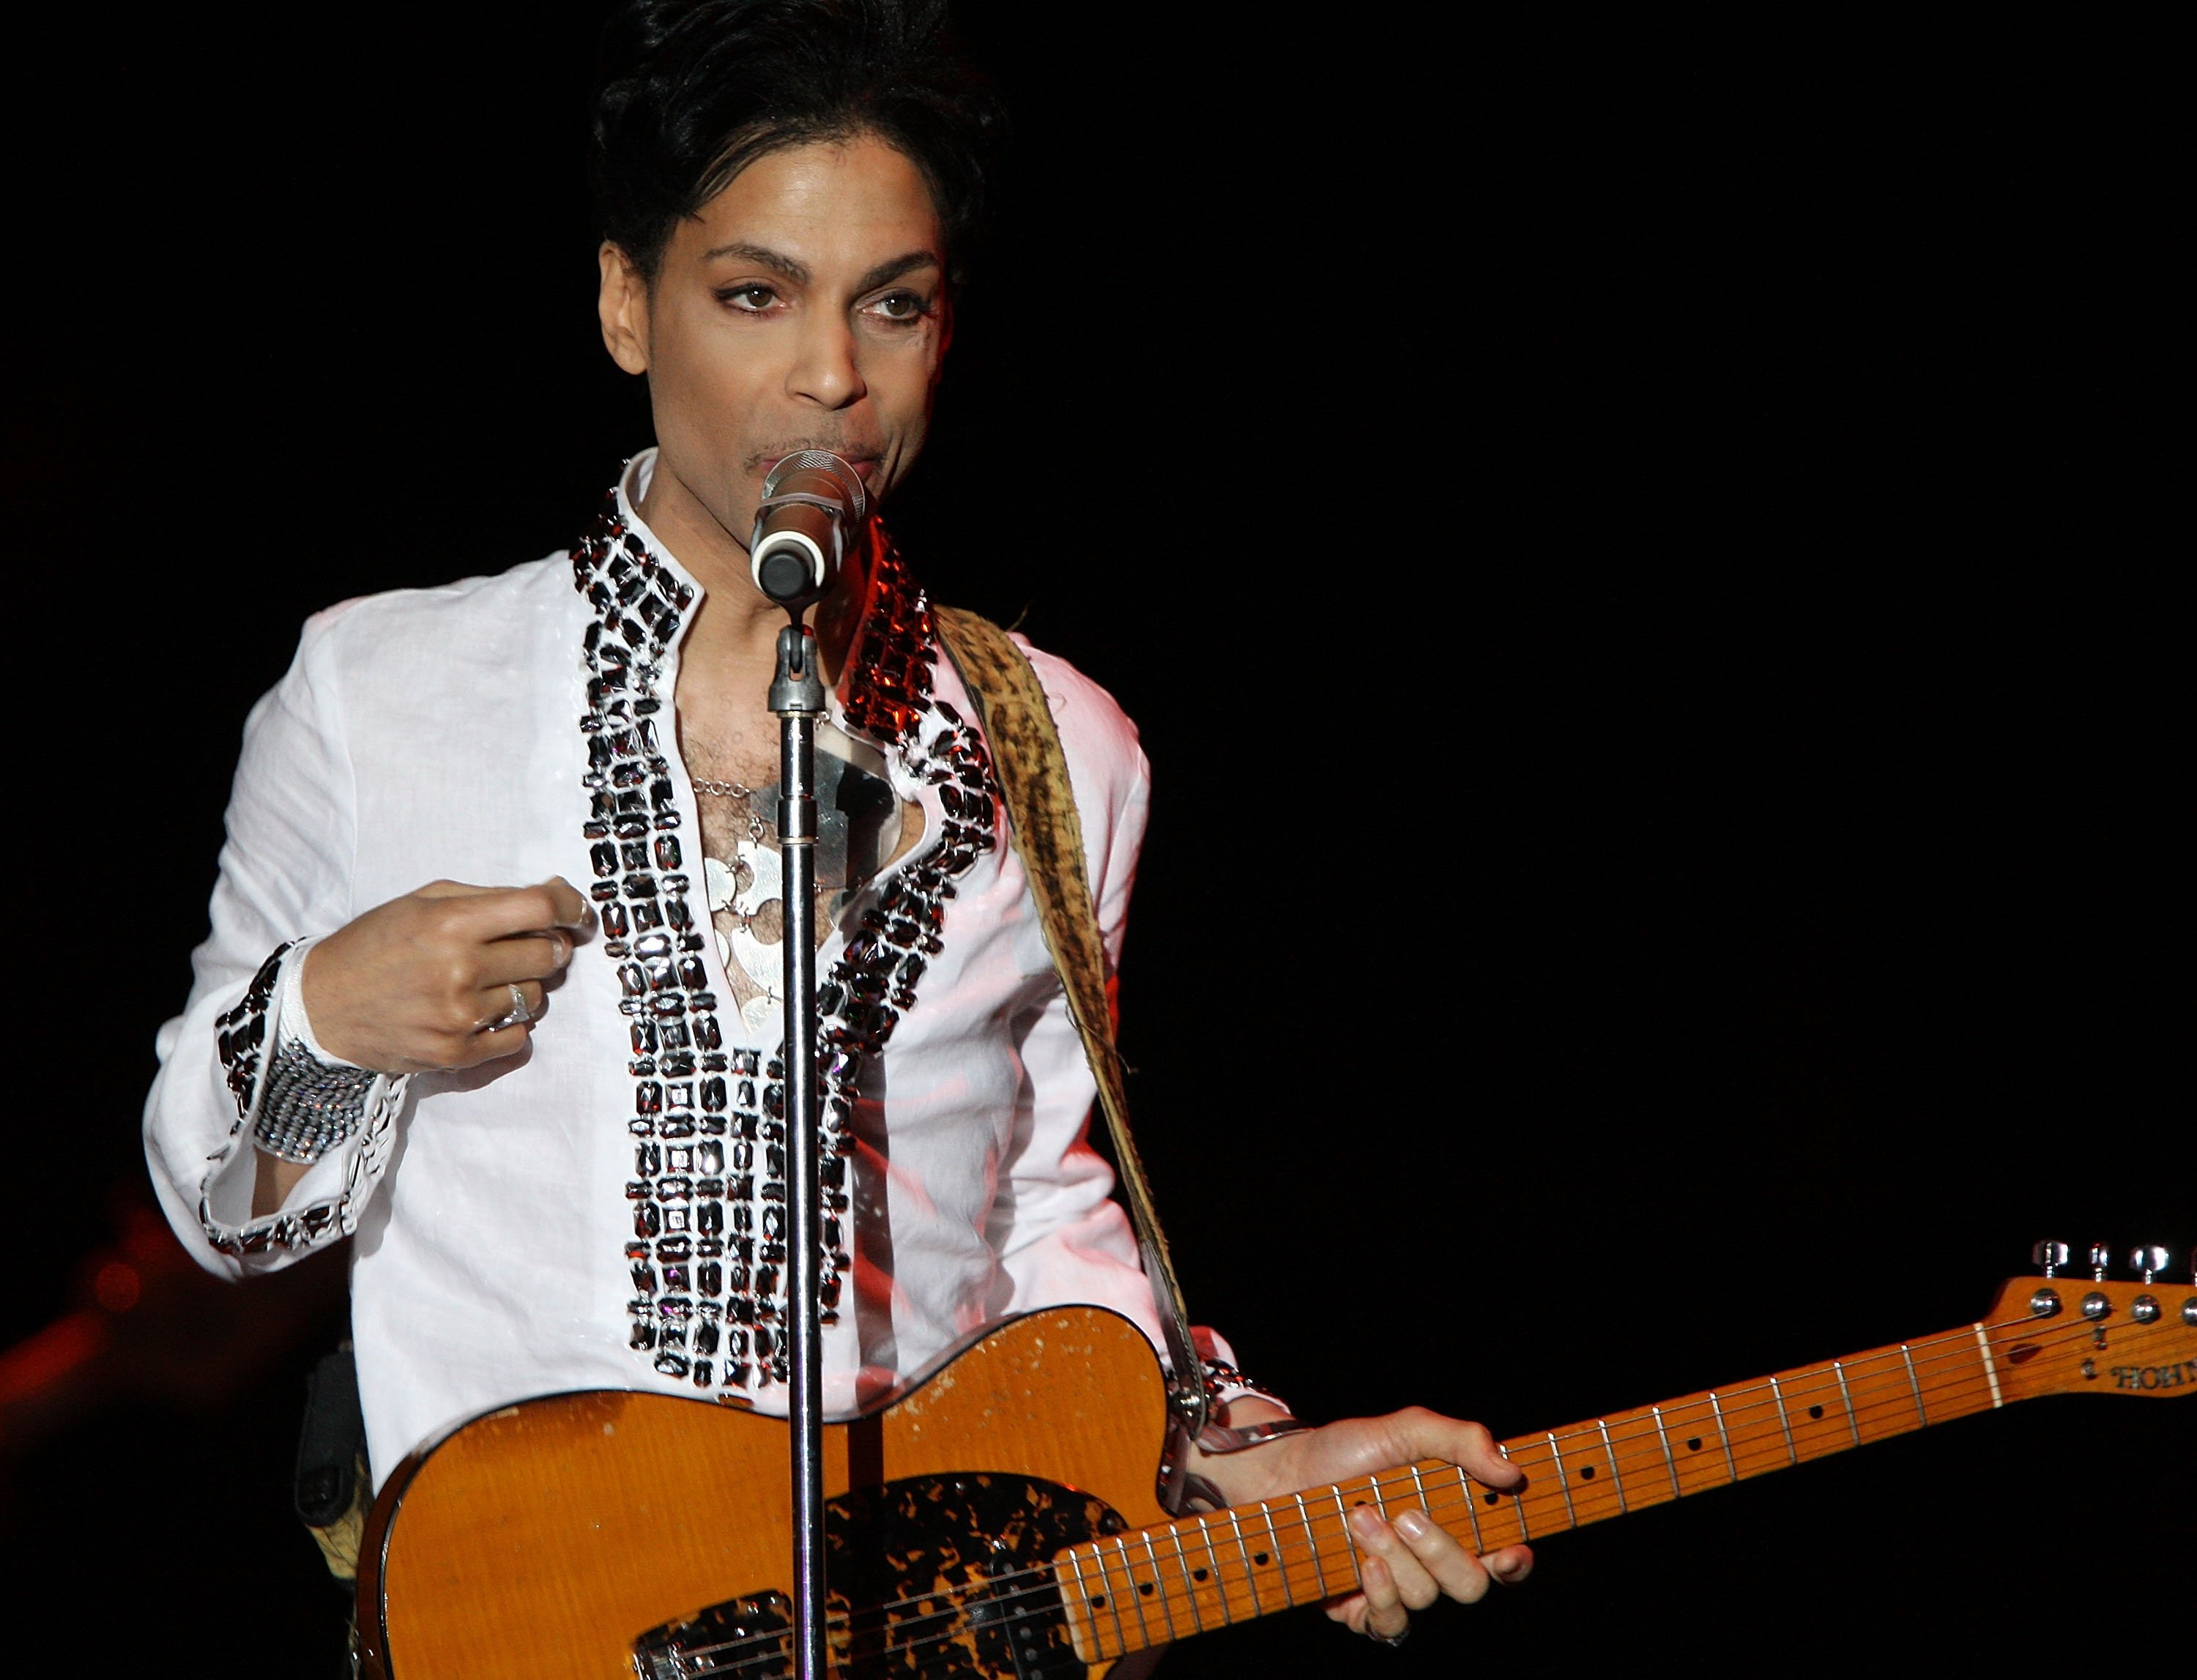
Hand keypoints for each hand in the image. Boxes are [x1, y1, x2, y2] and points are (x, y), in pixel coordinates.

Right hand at [301, 878, 590, 1074]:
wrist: (321, 1005)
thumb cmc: (375, 944)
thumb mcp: (423, 901)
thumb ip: (488, 898)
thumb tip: (553, 900)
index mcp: (452, 923)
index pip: (541, 909)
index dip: (571, 907)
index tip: (578, 913)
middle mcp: (459, 969)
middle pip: (548, 955)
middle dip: (548, 947)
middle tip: (525, 947)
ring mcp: (458, 1016)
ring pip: (535, 996)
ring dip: (522, 986)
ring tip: (486, 980)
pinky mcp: (455, 1053)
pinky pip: (518, 1037)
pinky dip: (509, 1023)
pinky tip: (480, 1011)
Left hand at [1187, 1404, 1532, 1645]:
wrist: (1283, 1473)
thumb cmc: (1348, 1450)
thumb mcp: (1405, 1431)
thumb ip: (1461, 1441)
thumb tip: (1510, 1469)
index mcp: (1456, 1523)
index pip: (1505, 1559)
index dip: (1516, 1563)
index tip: (1509, 1549)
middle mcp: (1433, 1563)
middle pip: (1471, 1585)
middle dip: (1442, 1551)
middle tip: (1405, 1514)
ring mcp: (1400, 1589)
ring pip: (1426, 1597)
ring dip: (1395, 1556)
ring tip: (1360, 1517)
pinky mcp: (1364, 1610)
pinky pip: (1390, 1623)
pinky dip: (1381, 1594)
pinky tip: (1363, 1563)